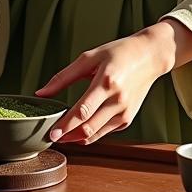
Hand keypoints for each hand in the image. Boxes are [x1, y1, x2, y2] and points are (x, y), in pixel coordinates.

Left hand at [34, 29, 172, 145]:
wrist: (150, 56)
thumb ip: (63, 77)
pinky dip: (90, 133)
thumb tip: (41, 93)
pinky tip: (80, 129)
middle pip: (88, 127)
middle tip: (53, 136)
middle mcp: (118, 100)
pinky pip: (105, 131)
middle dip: (68, 136)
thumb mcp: (89, 57)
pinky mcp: (128, 119)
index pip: (82, 111)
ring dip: (77, 138)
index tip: (51, 133)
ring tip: (63, 136)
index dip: (65, 125)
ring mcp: (125, 112)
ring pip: (96, 134)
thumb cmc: (119, 53)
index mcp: (107, 82)